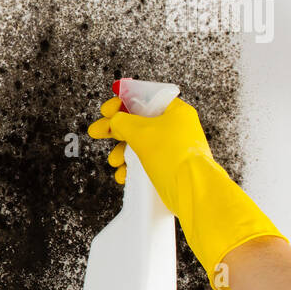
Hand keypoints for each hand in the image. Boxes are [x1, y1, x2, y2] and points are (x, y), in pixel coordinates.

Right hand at [86, 92, 285, 289]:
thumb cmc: (174, 158)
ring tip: (115, 161)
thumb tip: (115, 121)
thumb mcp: (141, 132)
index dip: (122, 102)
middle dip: (116, 130)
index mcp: (175, 111)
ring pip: (139, 144)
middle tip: (98, 132)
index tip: (107, 111)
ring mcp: (173, 148)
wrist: (192, 191)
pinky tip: (124, 174)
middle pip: (138, 122)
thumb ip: (123, 122)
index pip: (144, 98)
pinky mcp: (169, 166)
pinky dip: (132, 166)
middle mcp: (176, 127)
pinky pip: (145, 161)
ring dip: (122, 152)